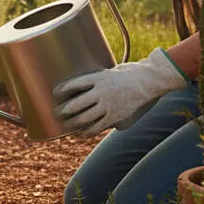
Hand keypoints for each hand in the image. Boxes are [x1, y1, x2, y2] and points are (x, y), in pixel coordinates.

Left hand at [52, 48, 188, 136]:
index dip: (61, 90)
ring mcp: (108, 105)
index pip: (73, 85)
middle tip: (55, 113)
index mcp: (98, 78)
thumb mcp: (109, 71)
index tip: (54, 93)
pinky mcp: (115, 116)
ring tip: (65, 124)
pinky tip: (82, 132)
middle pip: (74, 104)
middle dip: (62, 110)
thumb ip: (95, 81)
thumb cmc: (127, 74)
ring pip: (83, 118)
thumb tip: (78, 89)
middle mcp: (101, 91)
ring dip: (71, 123)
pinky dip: (87, 131)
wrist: (148, 81)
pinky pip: (96, 127)